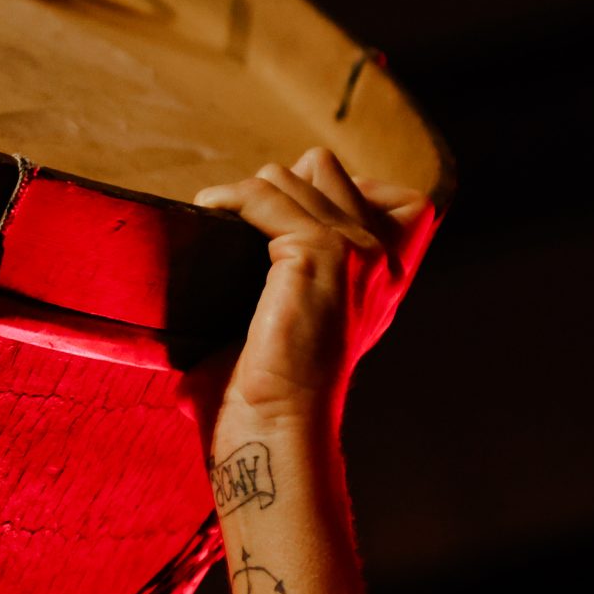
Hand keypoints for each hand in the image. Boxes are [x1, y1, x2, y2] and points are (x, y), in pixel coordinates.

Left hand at [189, 147, 435, 442]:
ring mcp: (357, 250)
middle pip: (327, 168)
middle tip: (240, 224)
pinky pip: (264, 194)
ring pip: (293, 175)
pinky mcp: (321, 251)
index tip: (277, 218)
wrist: (273, 425)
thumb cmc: (266, 389)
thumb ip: (297, 279)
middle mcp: (382, 259)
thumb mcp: (297, 325)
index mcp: (385, 275)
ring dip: (246, 194)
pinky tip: (206, 212)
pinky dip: (228, 197)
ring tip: (217, 220)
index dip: (327, 190)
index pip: (387, 192)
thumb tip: (231, 229)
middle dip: (277, 187)